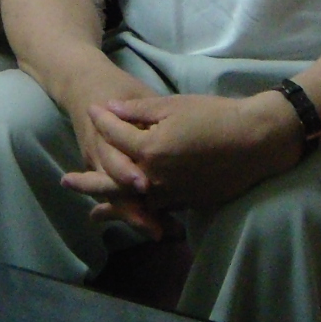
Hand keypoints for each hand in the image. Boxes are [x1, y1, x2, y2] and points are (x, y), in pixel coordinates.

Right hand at [52, 78, 170, 238]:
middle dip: (135, 210)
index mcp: (105, 134)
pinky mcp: (103, 171)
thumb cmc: (117, 88)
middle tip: (156, 229)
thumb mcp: (137, 94)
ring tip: (159, 233)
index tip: (145, 186)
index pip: (116, 160)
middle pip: (115, 189)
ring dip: (136, 217)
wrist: (83, 85)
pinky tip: (154, 227)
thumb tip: (178, 128)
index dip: (128, 174)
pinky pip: (116, 197)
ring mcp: (99, 166)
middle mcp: (99, 156)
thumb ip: (150, 113)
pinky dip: (132, 213)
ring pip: (116, 198)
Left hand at [75, 92, 301, 212]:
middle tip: (65, 182)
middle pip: (110, 180)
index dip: (103, 118)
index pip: (115, 134)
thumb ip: (137, 112)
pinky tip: (132, 216)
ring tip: (91, 211)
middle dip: (86, 181)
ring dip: (108, 205)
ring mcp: (168, 194)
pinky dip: (138, 214)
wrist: (255, 141)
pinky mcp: (184, 203)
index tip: (92, 110)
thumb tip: (108, 110)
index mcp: (148, 149)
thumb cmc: (215, 116)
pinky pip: (153, 211)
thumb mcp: (173, 105)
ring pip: (129, 202)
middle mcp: (152, 177)